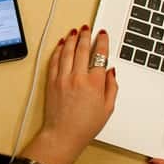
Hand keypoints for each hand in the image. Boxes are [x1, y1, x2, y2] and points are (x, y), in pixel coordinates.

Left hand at [23, 26, 118, 163]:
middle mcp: (78, 78)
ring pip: (66, 52)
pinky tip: (61, 44)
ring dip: (71, 39)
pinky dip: (57, 50)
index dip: (102, 42)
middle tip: (88, 28)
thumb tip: (111, 71)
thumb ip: (112, 87)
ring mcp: (62, 79)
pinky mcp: (51, 82)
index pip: (99, 56)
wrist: (63, 135)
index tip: (103, 35)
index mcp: (95, 84)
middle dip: (86, 36)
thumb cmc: (85, 125)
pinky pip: (54, 61)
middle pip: (82, 49)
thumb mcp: (108, 108)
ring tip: (75, 31)